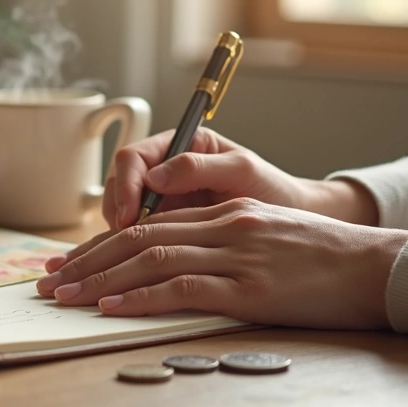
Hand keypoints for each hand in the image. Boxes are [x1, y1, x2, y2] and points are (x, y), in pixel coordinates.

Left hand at [37, 198, 407, 329]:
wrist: (377, 266)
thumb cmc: (323, 258)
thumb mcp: (267, 234)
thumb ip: (222, 239)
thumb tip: (176, 263)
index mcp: (224, 211)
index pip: (147, 224)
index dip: (100, 244)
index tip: (68, 263)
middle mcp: (222, 225)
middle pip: (136, 238)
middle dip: (85, 261)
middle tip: (47, 282)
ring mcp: (235, 254)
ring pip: (149, 260)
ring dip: (98, 281)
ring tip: (63, 298)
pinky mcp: (249, 286)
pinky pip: (181, 287)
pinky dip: (140, 297)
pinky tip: (111, 308)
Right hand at [103, 128, 378, 230]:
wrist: (291, 218)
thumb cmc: (272, 189)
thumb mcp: (241, 171)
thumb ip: (199, 168)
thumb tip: (156, 176)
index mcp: (180, 146)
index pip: (134, 157)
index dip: (126, 184)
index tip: (131, 213)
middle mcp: (164, 168)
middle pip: (119, 183)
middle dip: (116, 209)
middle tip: (123, 237)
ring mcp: (162, 197)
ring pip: (121, 208)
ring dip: (118, 229)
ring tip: (128, 251)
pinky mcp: (165, 223)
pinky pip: (136, 230)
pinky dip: (129, 245)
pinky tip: (134, 260)